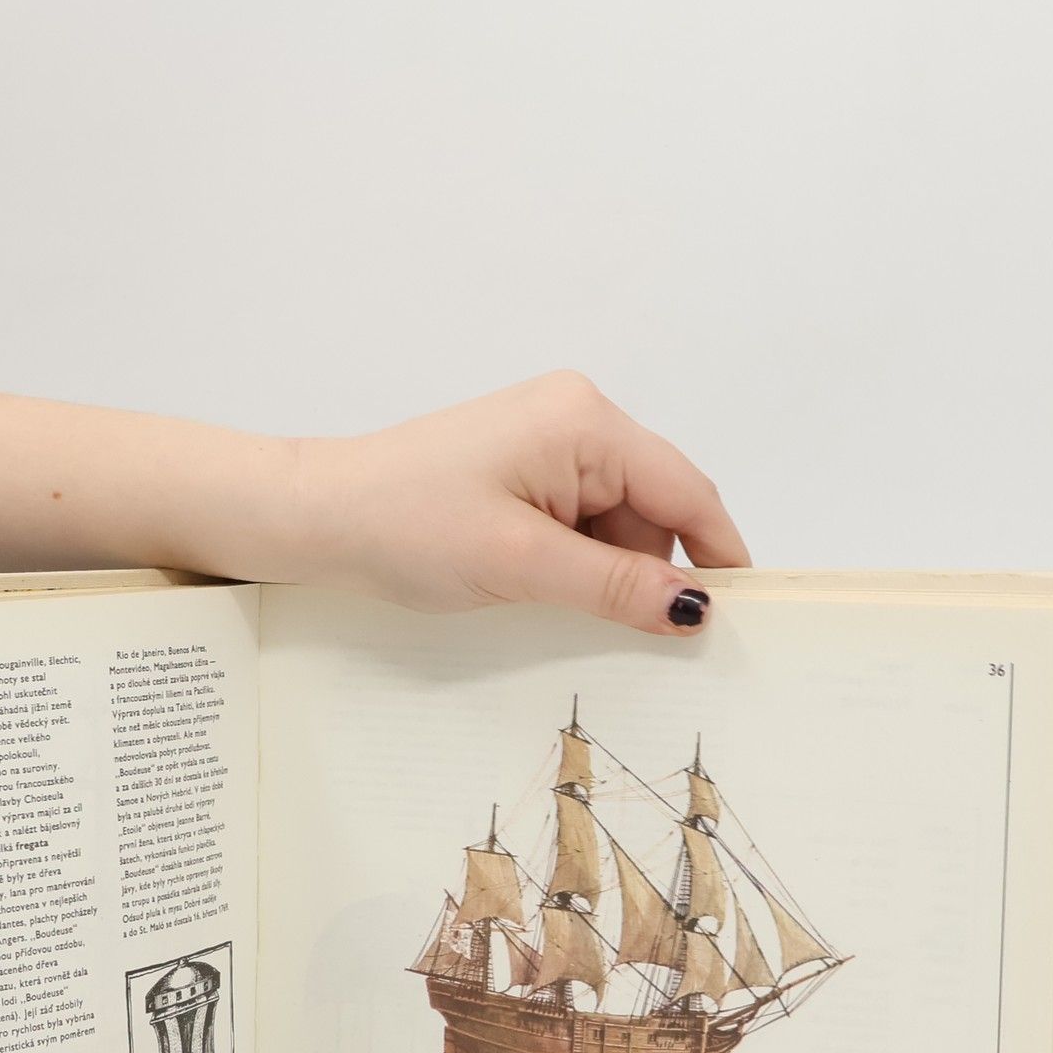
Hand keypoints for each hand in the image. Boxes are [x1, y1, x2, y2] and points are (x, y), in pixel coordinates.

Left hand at [291, 371, 750, 633]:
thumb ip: (615, 587)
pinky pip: (578, 520)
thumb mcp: (521, 564)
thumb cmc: (404, 524)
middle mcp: (576, 416)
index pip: (687, 491)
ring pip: (616, 520)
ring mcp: (547, 440)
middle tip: (624, 636)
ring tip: (548, 604)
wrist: (316, 517)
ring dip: (603, 571)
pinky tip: (537, 589)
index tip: (736, 619)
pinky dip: (573, 561)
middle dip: (646, 571)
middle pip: (654, 507)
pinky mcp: (521, 467)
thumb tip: (695, 608)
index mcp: (586, 422)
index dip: (718, 556)